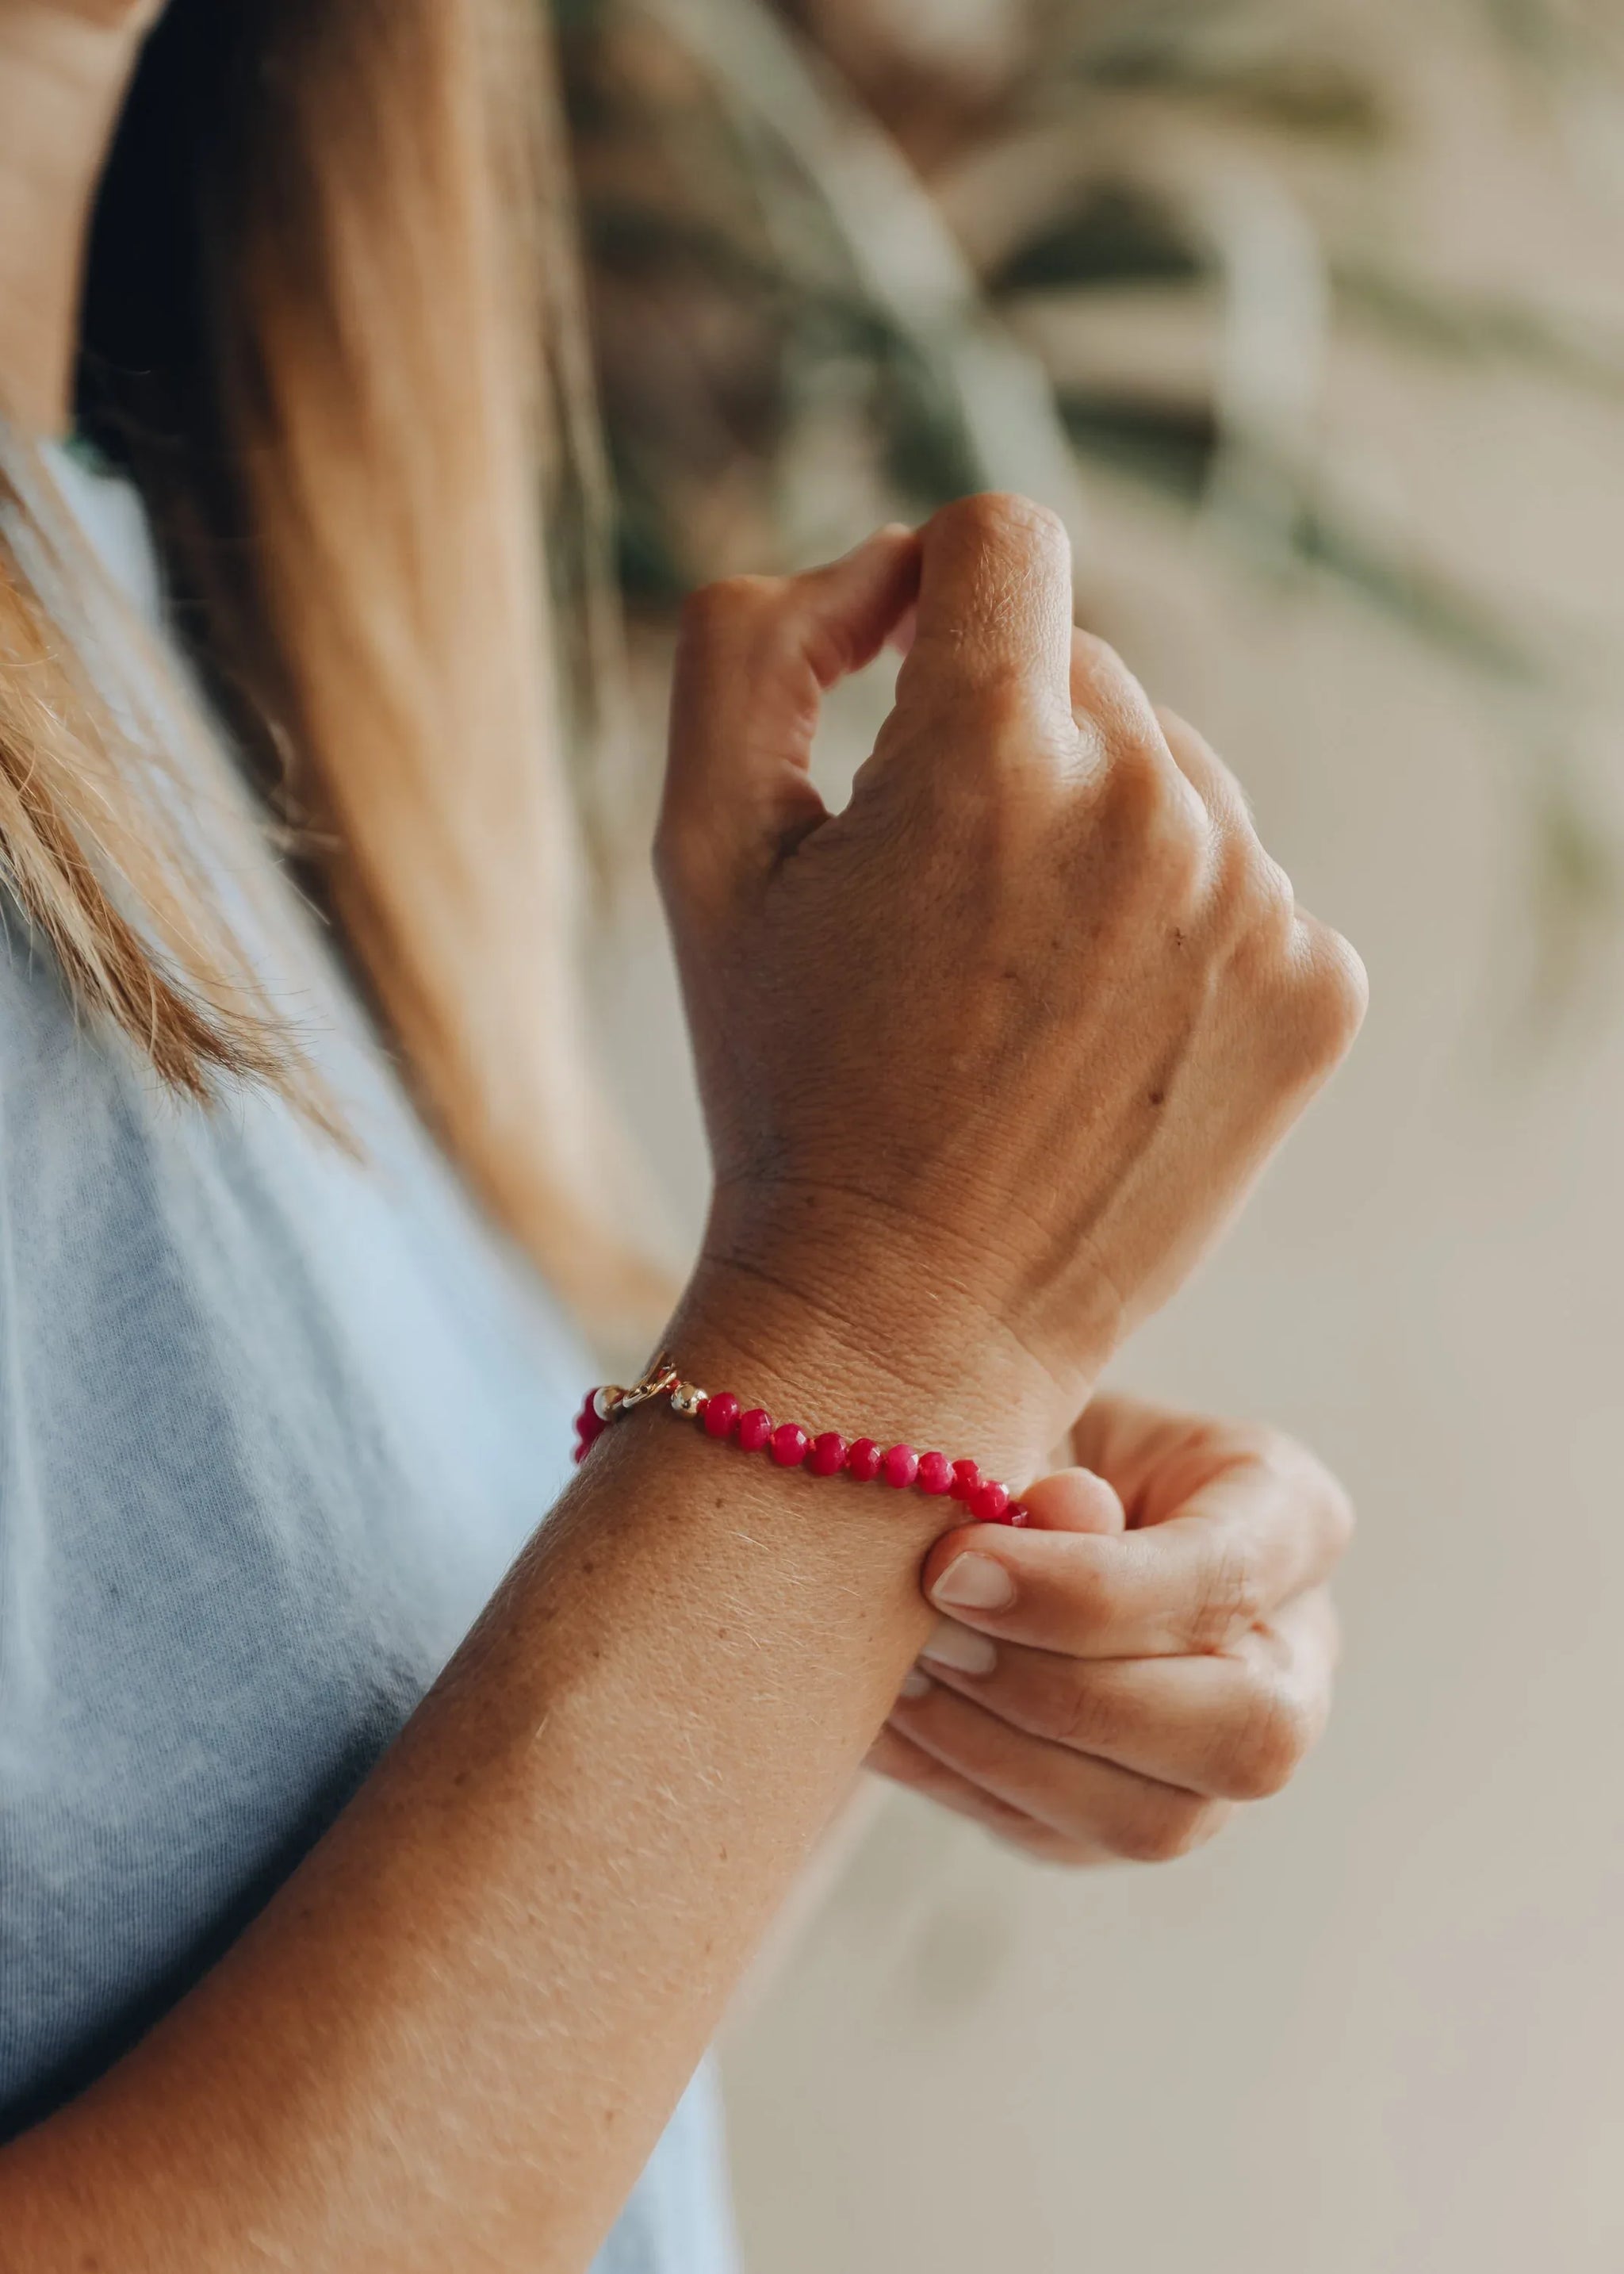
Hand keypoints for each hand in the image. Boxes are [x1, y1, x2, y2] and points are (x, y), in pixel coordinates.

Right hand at [659, 497, 1365, 1469]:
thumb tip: (884, 571)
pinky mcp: (1316, 990)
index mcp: (988, 751)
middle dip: (1003, 747)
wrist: (899, 1323)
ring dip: (1092, 837)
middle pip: (1086, 669)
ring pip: (1171, 774)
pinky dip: (1172, 931)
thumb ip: (754, 646)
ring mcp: (1253, 902)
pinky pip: (1241, 881)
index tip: (898, 688)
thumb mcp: (701, 851)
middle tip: (932, 907)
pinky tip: (1096, 1036)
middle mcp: (1148, 805)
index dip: (932, 592)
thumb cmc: (785, 1086)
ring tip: (1013, 986)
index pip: (1001, 537)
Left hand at [868, 1394, 1351, 1862]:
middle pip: (1243, 1735)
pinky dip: (962, 1778)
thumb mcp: (1039, 1409)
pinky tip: (892, 1712)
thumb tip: (1060, 1510)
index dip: (1090, 1591)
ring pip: (1156, 1819)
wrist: (996, 1494)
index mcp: (1289, 1517)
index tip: (950, 1566)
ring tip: (900, 1673)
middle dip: (1067, 1695)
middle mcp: (1292, 1653)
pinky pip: (1065, 1837)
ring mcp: (1222, 1753)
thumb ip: (1053, 1457)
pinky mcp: (1138, 1812)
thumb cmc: (1033, 1435)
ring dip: (1003, 1752)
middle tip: (932, 1635)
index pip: (1227, 1580)